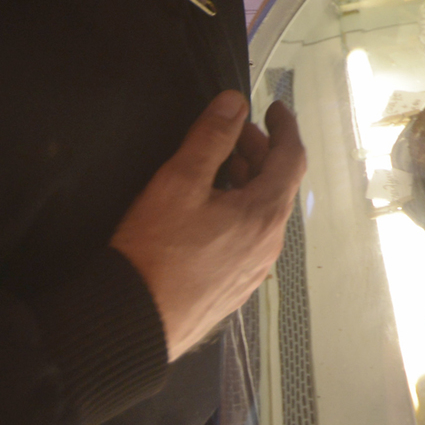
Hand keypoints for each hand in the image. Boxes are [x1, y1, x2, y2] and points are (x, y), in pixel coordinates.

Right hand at [110, 91, 307, 360]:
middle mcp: (269, 244)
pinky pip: (249, 237)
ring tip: (219, 165)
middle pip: (278, 186)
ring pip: (263, 213)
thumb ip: (210, 138)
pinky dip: (240, 210)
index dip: (285, 127)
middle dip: (260, 152)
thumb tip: (235, 102)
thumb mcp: (179, 183)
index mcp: (265, 215)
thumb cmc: (156, 249)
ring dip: (249, 182)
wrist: (133, 322)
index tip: (274, 107)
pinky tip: (211, 208)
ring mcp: (254, 270)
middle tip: (234, 132)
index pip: (292, 159)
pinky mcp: (234, 288)